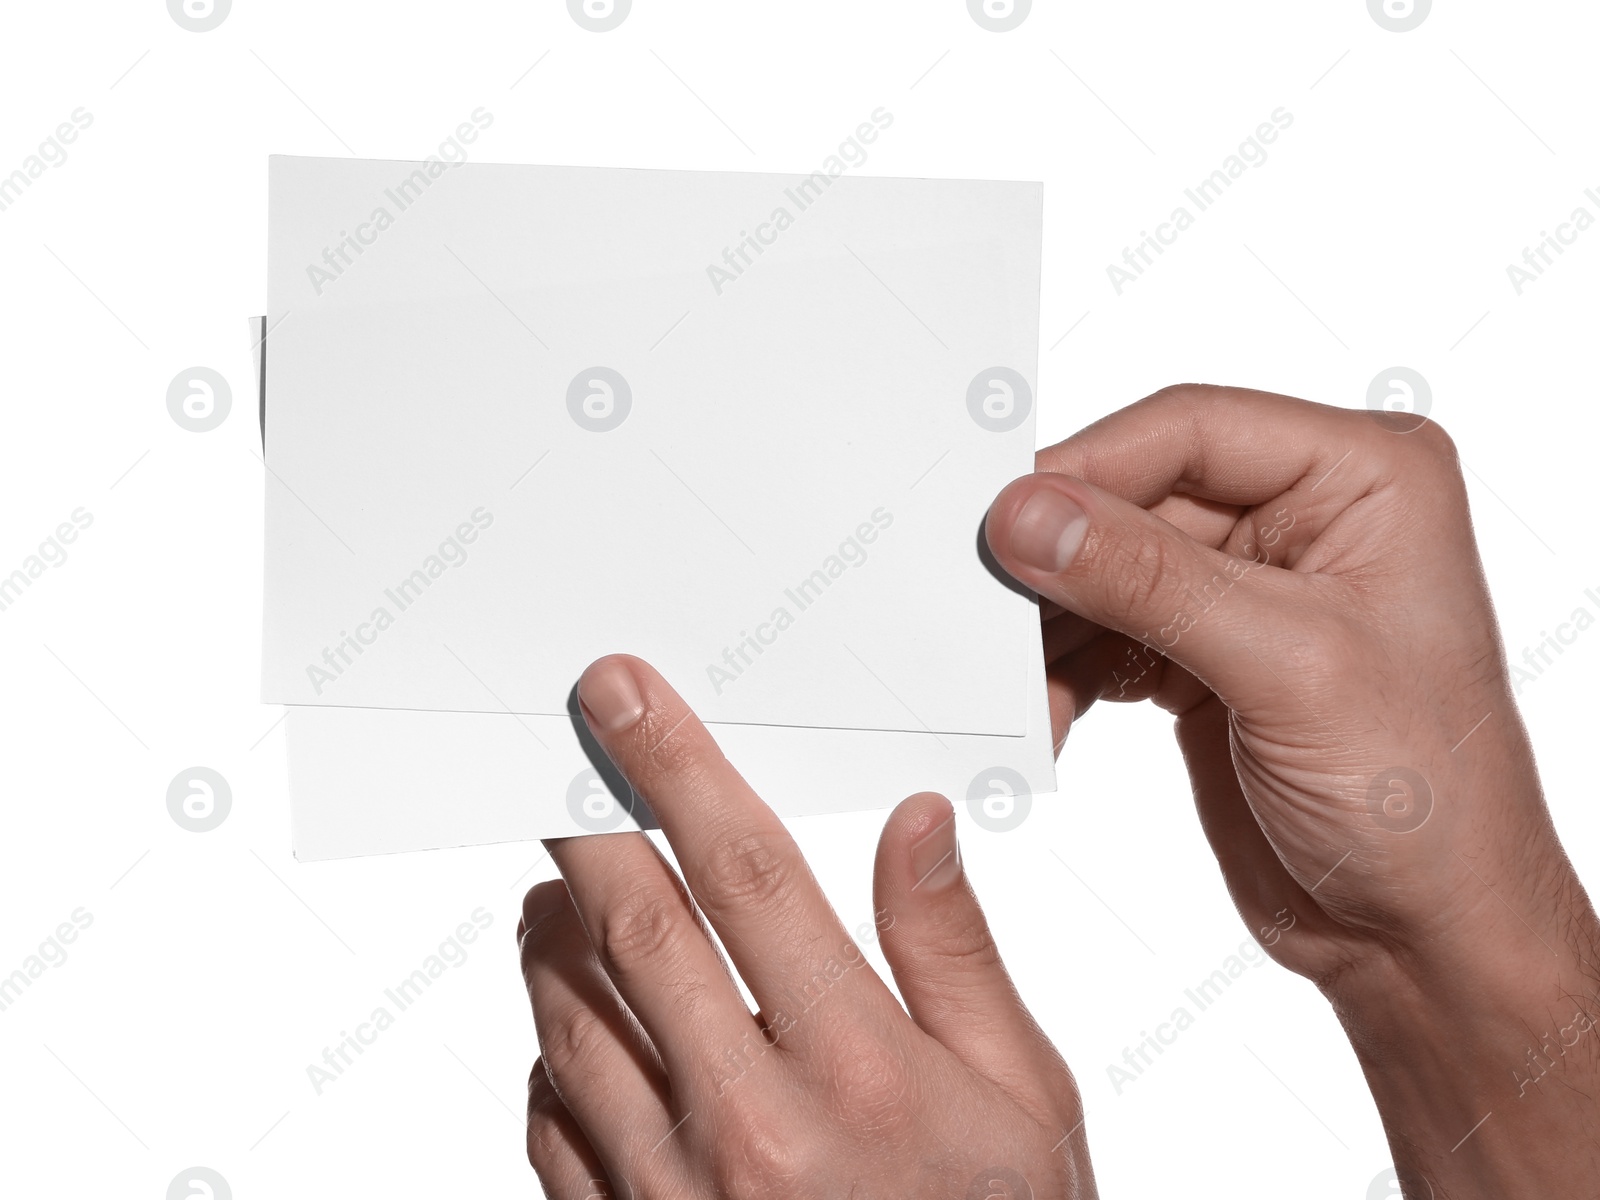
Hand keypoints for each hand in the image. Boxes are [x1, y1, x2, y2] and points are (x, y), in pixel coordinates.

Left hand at [518, 655, 1096, 1198]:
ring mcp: (670, 1193)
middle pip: (630, 928)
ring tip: (566, 883)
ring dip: (556, 928)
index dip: (677, 768)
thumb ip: (953, 953)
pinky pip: (554, 1116)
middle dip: (582, 819)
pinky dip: (554, 1044)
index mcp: (858, 1071)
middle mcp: (748, 1126)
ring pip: (571, 1014)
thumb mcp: (1022, 1099)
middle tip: (555, 750)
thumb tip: (914, 824)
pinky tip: (582, 1019)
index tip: (624, 697)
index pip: (746, 876)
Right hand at [983, 384, 1599, 1194]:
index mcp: (1362, 479)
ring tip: (1016, 681)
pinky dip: (1063, 671)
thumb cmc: (1427, 801)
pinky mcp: (1201, 651)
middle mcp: (1303, 517)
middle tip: (984, 604)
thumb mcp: (1287, 670)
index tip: (1003, 516)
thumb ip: (1149, 582)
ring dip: (1051, 629)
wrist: (1424, 935)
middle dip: (1059, 560)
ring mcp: (1246, 586)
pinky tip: (1046, 711)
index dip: (1088, 467)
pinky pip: (1102, 632)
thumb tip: (1030, 516)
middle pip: (1134, 497)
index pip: (1192, 430)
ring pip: (1105, 568)